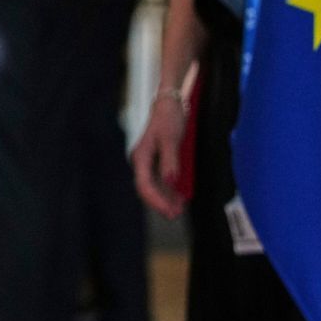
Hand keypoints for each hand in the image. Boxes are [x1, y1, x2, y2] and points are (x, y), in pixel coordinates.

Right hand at [131, 95, 187, 219]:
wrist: (169, 105)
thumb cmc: (168, 119)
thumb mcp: (170, 139)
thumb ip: (170, 161)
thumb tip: (170, 181)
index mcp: (141, 157)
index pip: (144, 185)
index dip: (155, 200)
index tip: (168, 210)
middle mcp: (143, 162)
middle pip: (147, 188)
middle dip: (160, 203)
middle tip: (175, 215)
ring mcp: (151, 162)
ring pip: (155, 186)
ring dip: (166, 198)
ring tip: (179, 209)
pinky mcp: (159, 161)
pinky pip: (162, 180)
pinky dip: (170, 190)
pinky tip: (180, 197)